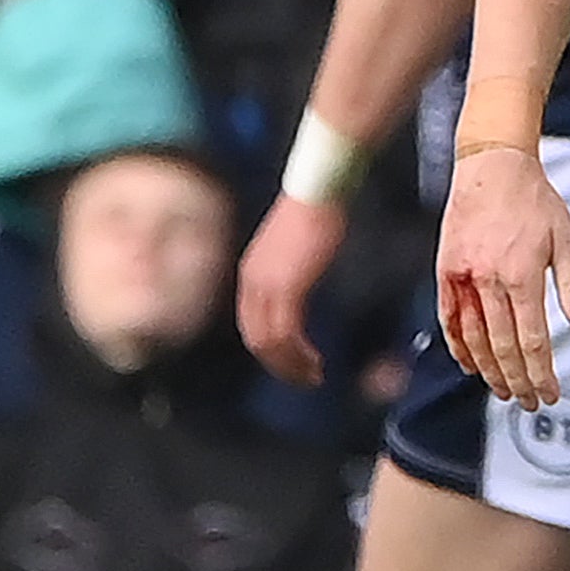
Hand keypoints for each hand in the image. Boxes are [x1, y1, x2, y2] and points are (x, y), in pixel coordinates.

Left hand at [235, 192, 350, 388]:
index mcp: (252, 274)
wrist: (318, 191)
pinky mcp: (288, 287)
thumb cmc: (316, 211)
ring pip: (270, 342)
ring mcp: (267, 285)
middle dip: (280, 365)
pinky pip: (287, 333)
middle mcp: (252, 282)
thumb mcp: (297, 247)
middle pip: (257, 339)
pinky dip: (299, 353)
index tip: (295, 362)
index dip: (272, 350)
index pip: (253, 324)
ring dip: (291, 364)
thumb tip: (304, 278)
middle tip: (305, 379)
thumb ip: (294, 267)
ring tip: (313, 376)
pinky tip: (316, 360)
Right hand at [438, 146, 569, 405]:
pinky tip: (470, 365)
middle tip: (528, 403)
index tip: (551, 393)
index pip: (532, 340)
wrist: (493, 168)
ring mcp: (462, 278)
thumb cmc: (538, 204)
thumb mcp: (567, 240)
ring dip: (488, 370)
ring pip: (473, 338)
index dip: (541, 372)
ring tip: (503, 392)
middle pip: (502, 347)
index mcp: (522, 276)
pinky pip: (449, 318)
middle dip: (517, 380)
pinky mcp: (445, 272)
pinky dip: (459, 346)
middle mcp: (489, 281)